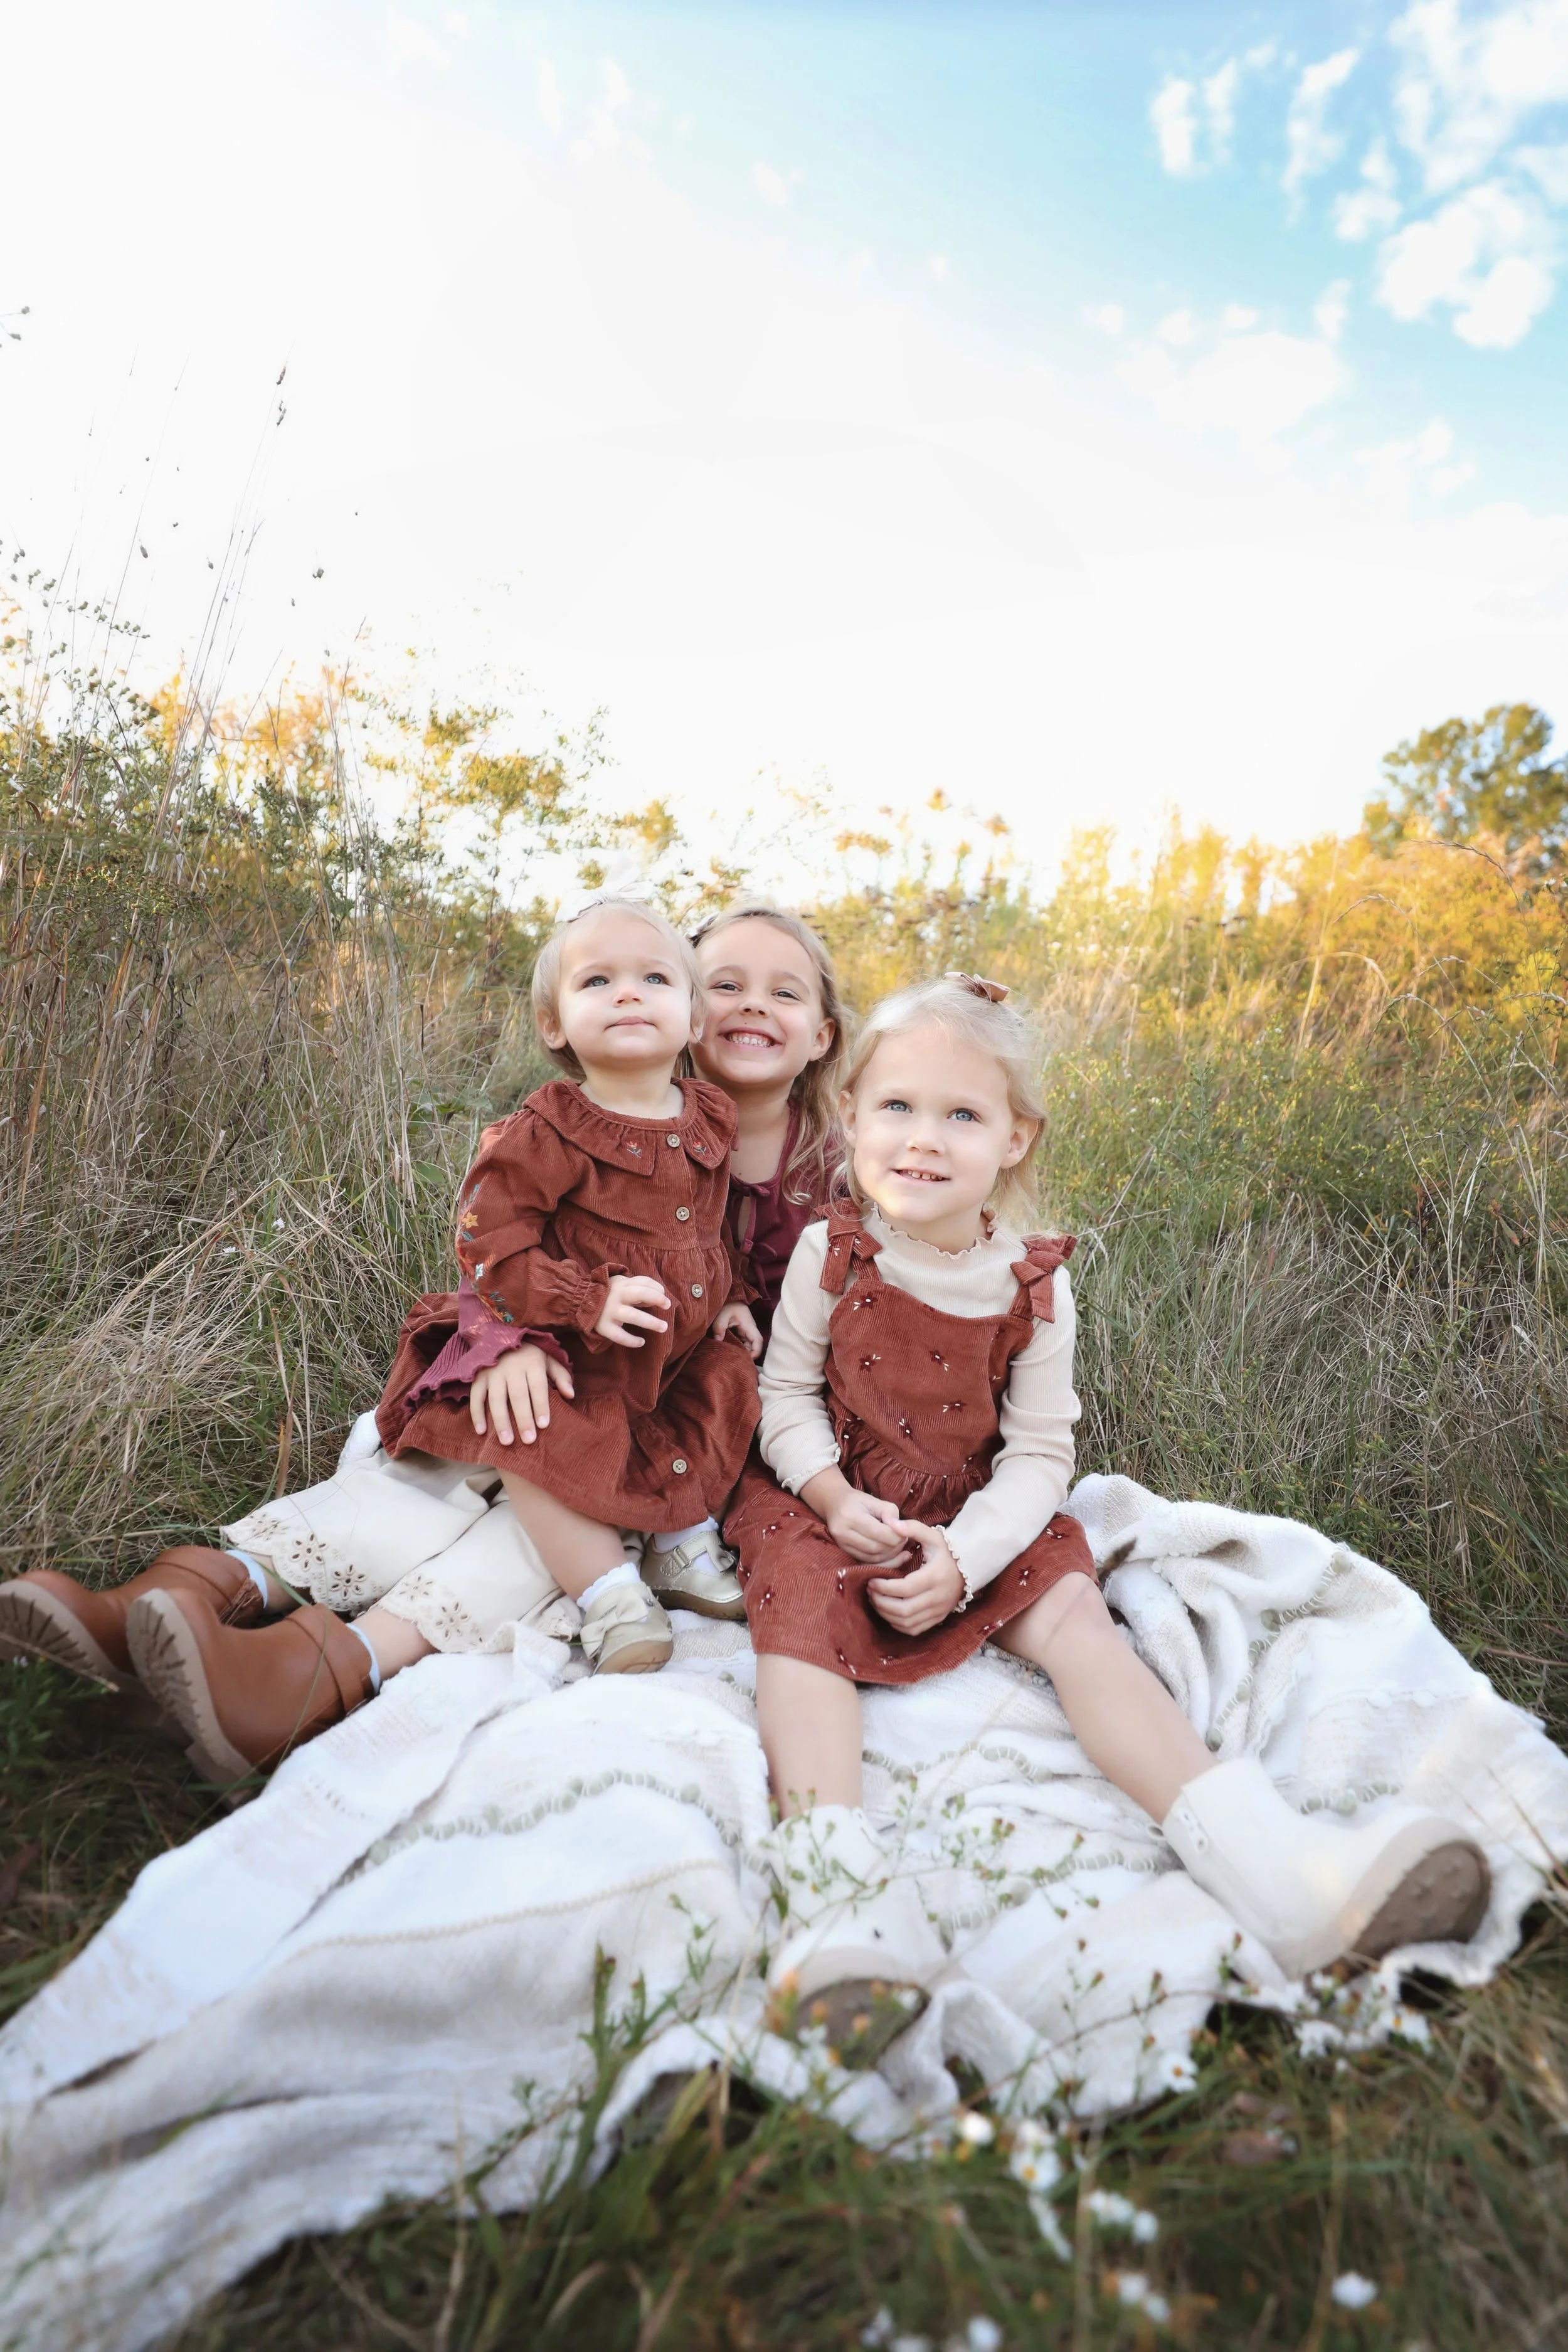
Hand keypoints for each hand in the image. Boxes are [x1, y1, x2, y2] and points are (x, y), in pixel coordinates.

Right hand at [470, 1346, 574, 1444]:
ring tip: (507, 1441)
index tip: (543, 1425)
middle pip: (518, 1396)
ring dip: (501, 1421)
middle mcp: (512, 1367)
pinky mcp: (478, 1377)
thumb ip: (561, 1376)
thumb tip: (571, 1395)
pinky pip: (476, 1397)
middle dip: (523, 1419)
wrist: (499, 1334)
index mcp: (532, 1362)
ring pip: (496, 1399)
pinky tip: (481, 1431)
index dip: (541, 1405)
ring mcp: (493, 1372)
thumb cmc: (530, 1354)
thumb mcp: (549, 1359)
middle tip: (529, 1440)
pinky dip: (477, 1414)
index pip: (538, 1386)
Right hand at [595, 1273, 670, 1347]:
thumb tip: (658, 1296)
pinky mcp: (603, 1327)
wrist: (578, 1302)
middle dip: (656, 1299)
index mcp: (621, 1284)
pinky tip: (641, 1342)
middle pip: (639, 1293)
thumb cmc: (606, 1293)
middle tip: (668, 1306)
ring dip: (650, 1322)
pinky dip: (631, 1340)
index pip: (642, 1282)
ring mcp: (609, 1312)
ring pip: (632, 1316)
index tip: (665, 1296)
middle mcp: (615, 1296)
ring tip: (664, 1327)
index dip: (656, 1288)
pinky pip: (619, 1335)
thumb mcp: (619, 1285)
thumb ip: (636, 1287)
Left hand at [712, 1301, 763, 1358]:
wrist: (729, 1298)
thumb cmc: (727, 1304)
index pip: (758, 1341)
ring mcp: (746, 1332)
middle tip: (736, 1363)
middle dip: (747, 1356)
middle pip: (754, 1347)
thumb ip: (719, 1328)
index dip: (755, 1352)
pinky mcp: (741, 1333)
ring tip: (732, 1360)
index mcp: (749, 1326)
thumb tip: (718, 1341)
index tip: (747, 1359)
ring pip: (748, 1346)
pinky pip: (743, 1344)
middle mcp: (750, 1330)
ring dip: (742, 1353)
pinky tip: (730, 1353)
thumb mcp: (721, 1315)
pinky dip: (738, 1349)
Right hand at [818, 1486, 910, 1564]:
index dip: (896, 1536)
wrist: (834, 1505)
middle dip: (894, 1547)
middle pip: (875, 1548)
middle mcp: (842, 1532)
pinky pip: (866, 1563)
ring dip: (890, 1556)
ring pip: (872, 1558)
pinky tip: (891, 1556)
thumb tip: (901, 1529)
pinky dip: (881, 1561)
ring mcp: (841, 1545)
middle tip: (904, 1540)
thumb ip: (889, 1512)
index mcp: (850, 1516)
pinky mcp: (844, 1552)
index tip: (906, 1533)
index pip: (879, 1533)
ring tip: (898, 1546)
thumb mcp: (874, 1500)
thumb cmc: (857, 1501)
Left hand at [868, 1521, 964, 1635]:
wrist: (970, 1567)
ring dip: (886, 1614)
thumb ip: (912, 1528)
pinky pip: (914, 1629)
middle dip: (881, 1602)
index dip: (884, 1587)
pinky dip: (898, 1624)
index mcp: (935, 1576)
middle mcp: (938, 1597)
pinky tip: (889, 1612)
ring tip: (875, 1600)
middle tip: (870, 1591)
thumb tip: (891, 1524)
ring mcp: (939, 1611)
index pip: (904, 1588)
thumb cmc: (947, 1550)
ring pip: (907, 1622)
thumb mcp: (933, 1535)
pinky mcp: (938, 1619)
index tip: (871, 1580)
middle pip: (904, 1609)